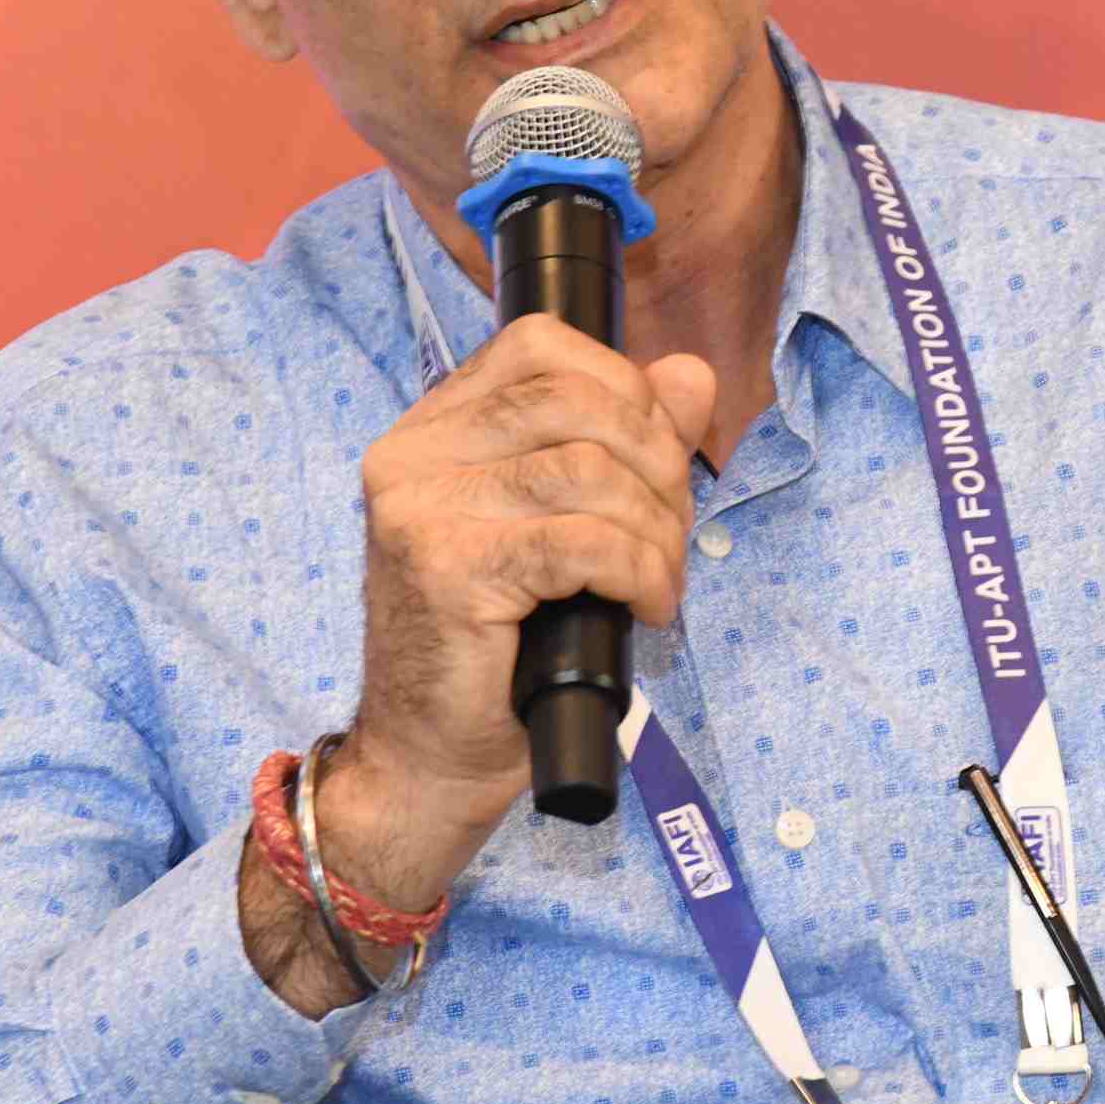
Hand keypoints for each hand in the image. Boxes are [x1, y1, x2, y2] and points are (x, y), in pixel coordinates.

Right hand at [322, 316, 720, 911]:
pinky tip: (643, 608)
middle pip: (578, 401)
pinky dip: (640, 571)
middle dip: (658, 465)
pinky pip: (585, 540)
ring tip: (657, 582)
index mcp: (433, 427)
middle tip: (669, 536)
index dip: (625, 388)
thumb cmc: (502, 650)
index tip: (656, 462)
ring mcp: (421, 508)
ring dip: (657, 531)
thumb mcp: (570, 525)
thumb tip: (692, 373)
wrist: (432, 758)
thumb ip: (627, 441)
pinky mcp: (448, 567)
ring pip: (590, 471)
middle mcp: (412, 453)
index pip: (541, 345)